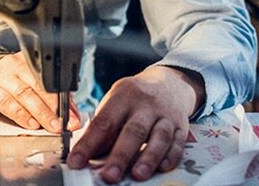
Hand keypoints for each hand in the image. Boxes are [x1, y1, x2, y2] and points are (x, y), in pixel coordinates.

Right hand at [0, 51, 80, 132]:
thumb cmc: (3, 94)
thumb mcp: (27, 95)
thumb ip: (48, 102)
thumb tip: (72, 115)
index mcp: (27, 62)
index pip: (50, 79)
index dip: (64, 98)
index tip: (73, 116)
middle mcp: (13, 64)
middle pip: (39, 85)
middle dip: (54, 107)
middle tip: (64, 124)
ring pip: (24, 93)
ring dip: (40, 112)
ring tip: (50, 126)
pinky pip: (6, 101)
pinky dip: (20, 114)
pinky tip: (29, 124)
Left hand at [66, 65, 204, 182]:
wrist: (170, 82)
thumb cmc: (136, 97)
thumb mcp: (116, 101)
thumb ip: (104, 126)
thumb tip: (87, 154)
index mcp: (124, 96)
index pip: (104, 122)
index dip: (89, 143)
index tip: (76, 161)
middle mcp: (146, 104)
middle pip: (133, 131)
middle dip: (120, 155)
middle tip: (109, 175)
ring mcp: (166, 115)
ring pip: (159, 137)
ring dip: (149, 158)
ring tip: (138, 175)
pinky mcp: (182, 126)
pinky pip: (178, 143)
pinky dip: (171, 157)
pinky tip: (162, 168)